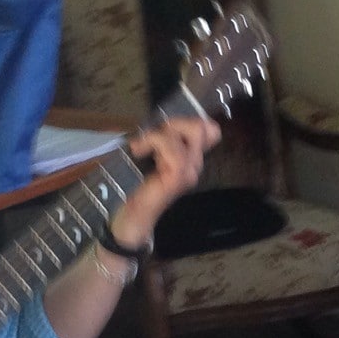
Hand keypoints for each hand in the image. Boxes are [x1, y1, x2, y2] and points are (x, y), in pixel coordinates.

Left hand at [111, 112, 221, 246]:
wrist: (129, 217)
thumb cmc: (135, 186)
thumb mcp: (148, 154)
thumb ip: (158, 138)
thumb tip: (158, 121)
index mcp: (190, 158)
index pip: (210, 130)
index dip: (189, 120)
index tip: (163, 129)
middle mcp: (195, 165)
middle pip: (202, 127)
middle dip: (174, 124)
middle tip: (151, 137)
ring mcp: (189, 172)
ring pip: (189, 134)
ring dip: (159, 134)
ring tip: (139, 147)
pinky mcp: (177, 178)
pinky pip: (174, 149)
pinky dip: (153, 142)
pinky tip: (138, 150)